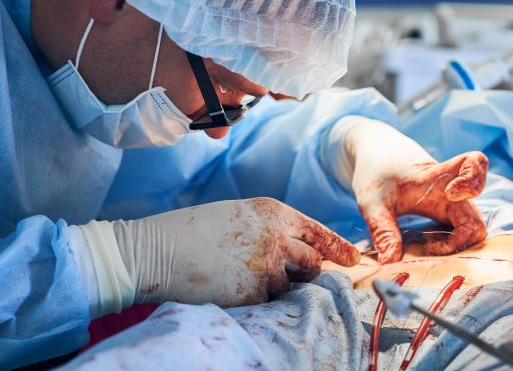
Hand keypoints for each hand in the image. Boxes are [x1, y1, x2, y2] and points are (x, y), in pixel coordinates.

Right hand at [75, 198, 359, 315]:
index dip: (337, 248)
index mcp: (274, 212)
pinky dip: (257, 298)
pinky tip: (233, 286)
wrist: (161, 248)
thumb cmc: (194, 230)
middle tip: (285, 274)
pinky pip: (269, 301)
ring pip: (292, 285)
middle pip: (314, 262)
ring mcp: (269, 264)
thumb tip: (296, 250)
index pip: (318, 232)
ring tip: (243, 276)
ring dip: (277, 286)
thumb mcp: (238, 216)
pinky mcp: (256, 291)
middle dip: (307, 272)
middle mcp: (278, 235)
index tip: (352, 260)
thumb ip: (270, 229)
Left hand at [330, 117, 487, 263]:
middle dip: (463, 239)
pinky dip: (450, 244)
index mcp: (436, 177)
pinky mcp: (447, 215)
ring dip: (456, 244)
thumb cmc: (376, 175)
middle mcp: (451, 192)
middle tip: (430, 245)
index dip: (473, 177)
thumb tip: (390, 263)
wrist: (375, 163)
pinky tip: (426, 244)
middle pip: (478, 218)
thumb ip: (382, 230)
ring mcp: (452, 205)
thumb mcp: (372, 203)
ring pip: (472, 229)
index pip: (472, 164)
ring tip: (426, 245)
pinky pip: (461, 233)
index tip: (452, 192)